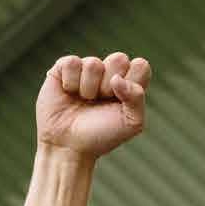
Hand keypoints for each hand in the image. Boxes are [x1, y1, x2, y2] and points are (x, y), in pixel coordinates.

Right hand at [36, 52, 150, 159]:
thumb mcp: (131, 123)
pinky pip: (72, 62)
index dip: (132, 82)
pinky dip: (70, 82)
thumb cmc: (100, 136)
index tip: (121, 102)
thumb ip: (137, 97)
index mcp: (128, 83)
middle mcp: (108, 72)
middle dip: (109, 85)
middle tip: (100, 101)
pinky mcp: (63, 68)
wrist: (68, 147)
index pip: (141, 66)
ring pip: (93, 63)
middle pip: (119, 58)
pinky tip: (68, 94)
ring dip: (88, 88)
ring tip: (83, 101)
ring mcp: (86, 69)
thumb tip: (116, 78)